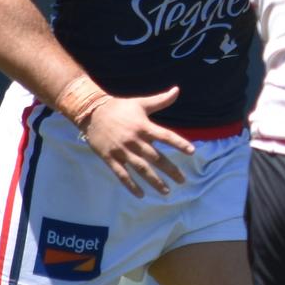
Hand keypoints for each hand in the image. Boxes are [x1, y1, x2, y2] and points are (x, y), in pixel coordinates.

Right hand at [79, 87, 194, 197]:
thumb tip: (177, 90)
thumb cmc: (119, 107)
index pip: (165, 136)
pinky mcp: (110, 158)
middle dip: (170, 170)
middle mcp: (134, 140)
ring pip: (141, 169)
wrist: (92, 112)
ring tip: (166, 191)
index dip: (179, 143)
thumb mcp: (140, 103)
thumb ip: (160, 100)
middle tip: (182, 180)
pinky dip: (131, 185)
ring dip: (154, 181)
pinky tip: (141, 194)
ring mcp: (122, 150)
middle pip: (156, 157)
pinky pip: (122, 174)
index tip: (192, 152)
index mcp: (143, 126)